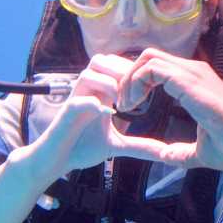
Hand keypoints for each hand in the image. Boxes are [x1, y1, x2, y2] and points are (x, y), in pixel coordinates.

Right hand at [31, 54, 156, 175]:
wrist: (57, 161)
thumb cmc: (83, 147)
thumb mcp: (117, 146)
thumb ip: (140, 146)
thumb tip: (165, 153)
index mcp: (99, 93)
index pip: (114, 65)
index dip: (131, 70)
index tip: (149, 87)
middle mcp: (86, 92)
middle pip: (101, 61)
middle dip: (121, 71)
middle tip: (136, 90)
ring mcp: (75, 100)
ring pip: (88, 73)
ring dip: (107, 83)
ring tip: (121, 101)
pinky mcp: (65, 115)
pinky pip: (77, 101)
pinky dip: (93, 104)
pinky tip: (108, 113)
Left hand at [110, 48, 222, 170]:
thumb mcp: (199, 150)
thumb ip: (181, 152)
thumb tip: (167, 157)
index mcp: (196, 82)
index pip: (161, 66)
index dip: (140, 81)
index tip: (131, 104)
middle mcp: (193, 71)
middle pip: (151, 57)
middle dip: (130, 76)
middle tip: (124, 102)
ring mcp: (190, 72)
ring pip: (149, 58)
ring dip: (131, 79)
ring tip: (127, 104)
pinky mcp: (186, 79)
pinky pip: (152, 68)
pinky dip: (136, 82)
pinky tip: (134, 104)